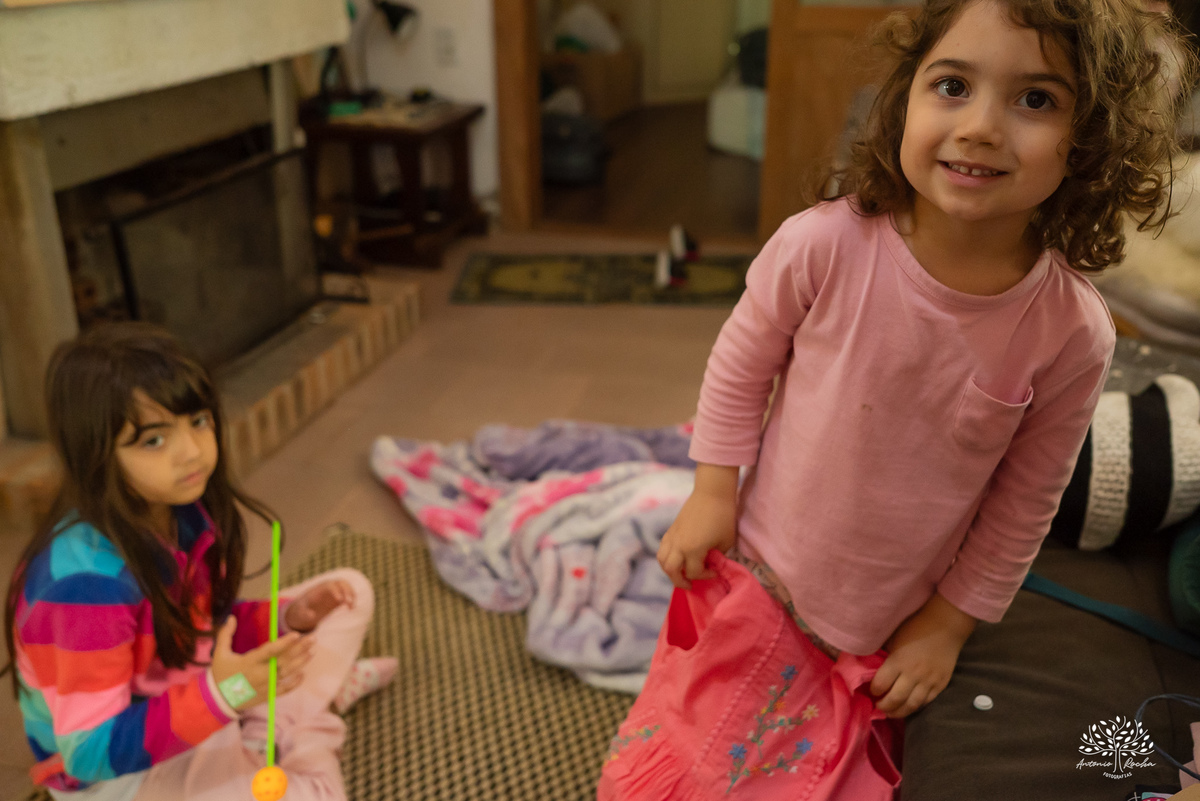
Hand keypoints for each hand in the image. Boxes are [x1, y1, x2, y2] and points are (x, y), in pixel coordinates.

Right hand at [211, 617, 312, 710]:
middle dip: (299, 649)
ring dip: (301, 662)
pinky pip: (283, 690)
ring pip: (286, 673)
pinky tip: (303, 674)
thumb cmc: (220, 674)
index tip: (296, 634)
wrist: (218, 701)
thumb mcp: (219, 654)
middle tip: (313, 638)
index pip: (269, 651)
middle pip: (283, 660)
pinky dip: (294, 683)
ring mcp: (265, 685)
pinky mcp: (267, 695)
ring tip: (313, 651)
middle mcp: (259, 674)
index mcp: (249, 662)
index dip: (284, 643)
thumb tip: (231, 617)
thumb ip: (226, 635)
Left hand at [284, 579, 355, 632]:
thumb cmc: (301, 611)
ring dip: (351, 594)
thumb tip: (312, 615)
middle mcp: (328, 587)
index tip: (340, 600)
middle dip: (347, 591)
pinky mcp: (338, 597)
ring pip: (346, 587)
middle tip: (349, 603)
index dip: (336, 591)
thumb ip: (304, 614)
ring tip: (351, 607)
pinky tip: (351, 609)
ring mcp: (334, 591)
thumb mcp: (300, 613)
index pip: (330, 585)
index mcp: (319, 589)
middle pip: (341, 583)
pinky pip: (348, 594)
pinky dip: (352, 599)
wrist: (303, 610)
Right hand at [657, 463, 738, 588]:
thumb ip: (716, 557)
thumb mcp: (725, 542)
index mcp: (692, 550)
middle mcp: (678, 545)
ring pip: (661, 559)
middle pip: (670, 570)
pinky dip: (666, 556)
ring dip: (669, 570)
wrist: (712, 492)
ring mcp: (673, 536)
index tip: (716, 572)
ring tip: (680, 573)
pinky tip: (678, 557)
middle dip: (680, 581)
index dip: (706, 576)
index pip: (694, 572)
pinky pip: (662, 548)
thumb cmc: (723, 516)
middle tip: (690, 584)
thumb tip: (709, 562)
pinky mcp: (671, 529)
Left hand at [869, 593, 975, 718]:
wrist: (945, 626)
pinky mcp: (941, 685)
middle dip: (884, 706)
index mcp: (898, 661)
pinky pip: (926, 702)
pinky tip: (908, 706)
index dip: (874, 690)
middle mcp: (913, 674)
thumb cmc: (915, 627)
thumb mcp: (894, 638)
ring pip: (911, 706)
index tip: (871, 691)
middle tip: (879, 706)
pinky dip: (915, 707)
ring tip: (891, 712)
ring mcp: (929, 681)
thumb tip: (872, 667)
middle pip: (895, 699)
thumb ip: (884, 654)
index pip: (881, 684)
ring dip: (899, 712)